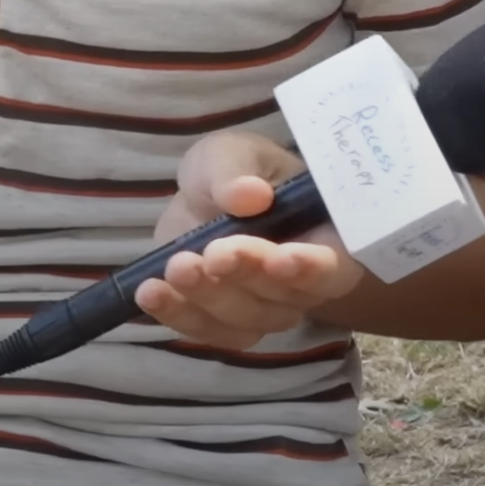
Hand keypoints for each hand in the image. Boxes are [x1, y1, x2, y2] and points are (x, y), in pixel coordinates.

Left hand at [137, 131, 365, 351]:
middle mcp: (303, 287)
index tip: (280, 258)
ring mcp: (265, 312)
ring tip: (177, 268)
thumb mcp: (234, 154)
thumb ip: (238, 172)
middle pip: (283, 299)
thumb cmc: (239, 173)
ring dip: (208, 299)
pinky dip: (178, 315)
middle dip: (246, 276)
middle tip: (214, 253)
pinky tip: (151, 294)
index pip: (333, 268)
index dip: (311, 269)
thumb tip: (249, 196)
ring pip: (244, 321)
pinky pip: (207, 331)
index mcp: (327, 240)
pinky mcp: (224, 323)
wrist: (208, 200)